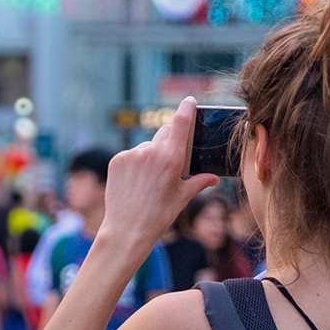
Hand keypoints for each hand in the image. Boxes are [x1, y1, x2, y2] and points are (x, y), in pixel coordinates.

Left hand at [97, 96, 221, 254]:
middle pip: (164, 133)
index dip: (186, 108)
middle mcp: (151, 152)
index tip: (189, 100)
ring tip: (149, 180)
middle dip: (170, 141)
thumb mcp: (182, 198)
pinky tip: (135, 182)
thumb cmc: (158, 216)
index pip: (180, 122)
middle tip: (170, 161)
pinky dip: (135, 164)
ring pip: (146, 146)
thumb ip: (198, 182)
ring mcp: (131, 155)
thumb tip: (213, 178)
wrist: (127, 229)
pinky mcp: (117, 160)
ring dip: (151, 155)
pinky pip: (130, 155)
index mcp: (171, 158)